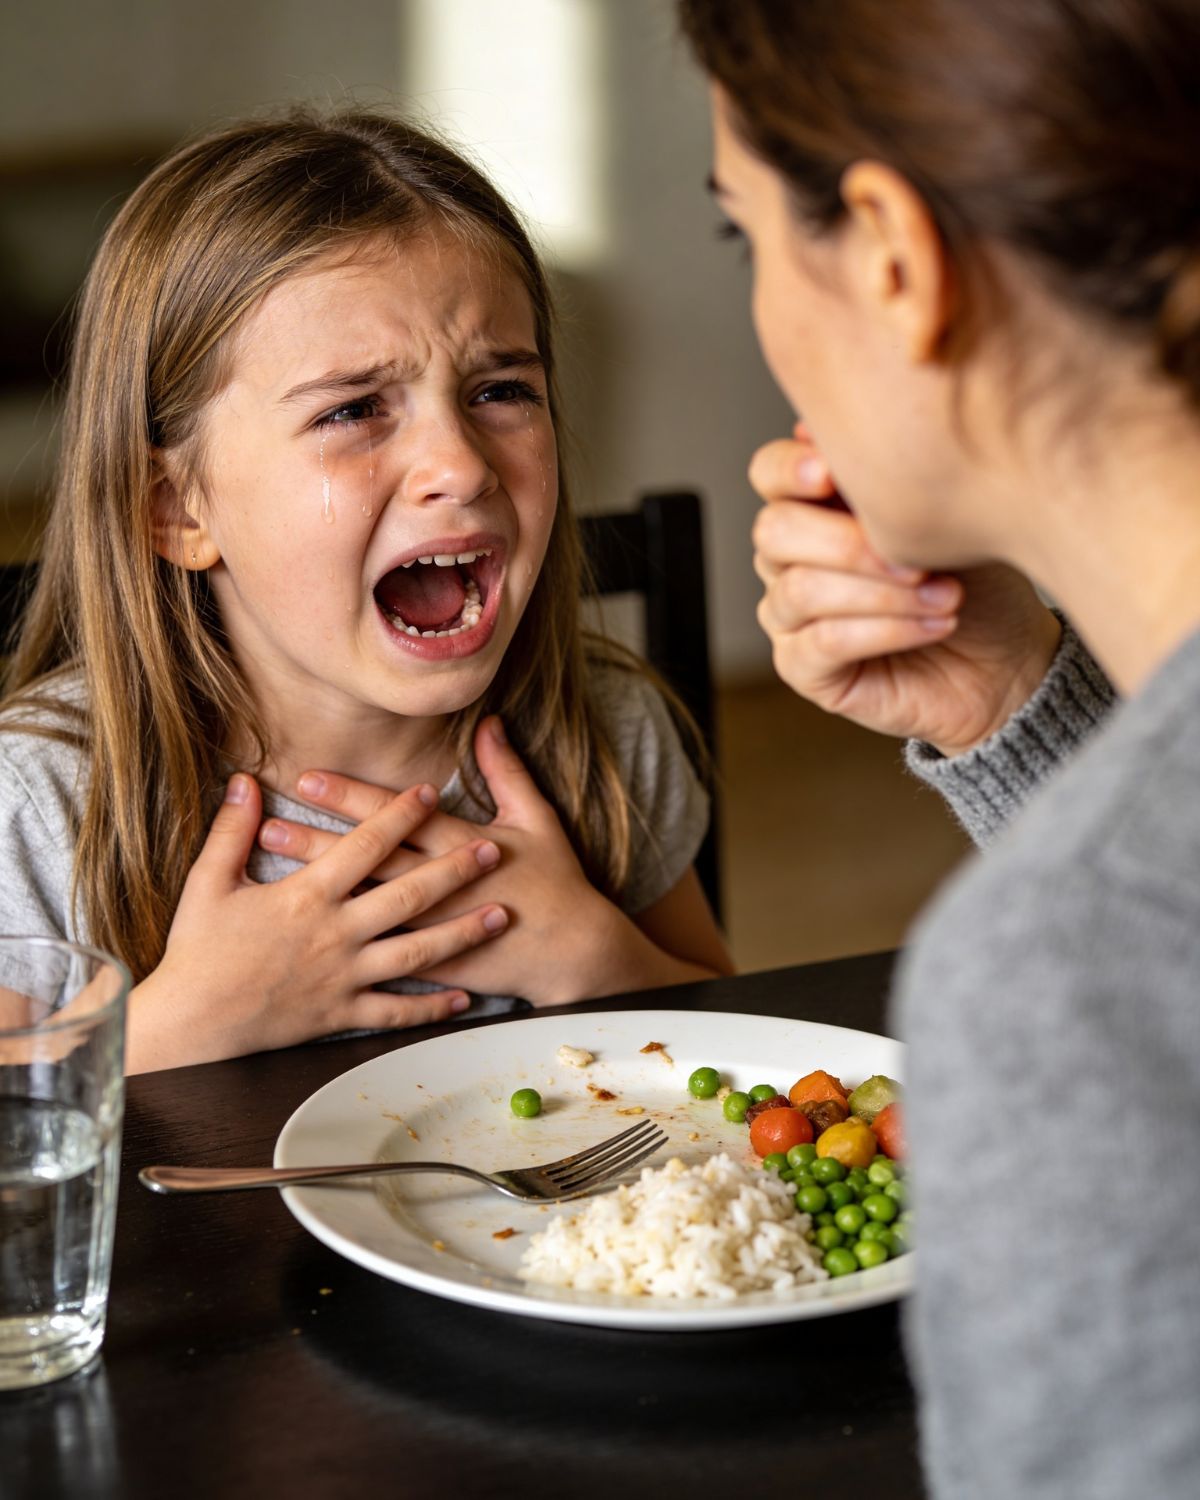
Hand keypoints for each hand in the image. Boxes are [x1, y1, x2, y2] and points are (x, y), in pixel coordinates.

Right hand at [125, 776, 508, 1071]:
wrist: (192, 1023)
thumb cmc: (197, 951)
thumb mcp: (207, 883)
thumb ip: (231, 830)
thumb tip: (244, 780)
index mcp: (306, 896)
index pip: (364, 845)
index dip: (399, 815)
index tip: (431, 791)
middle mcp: (335, 934)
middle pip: (407, 895)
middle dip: (455, 870)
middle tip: (493, 851)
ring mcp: (344, 976)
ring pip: (416, 952)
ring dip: (462, 933)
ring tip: (500, 916)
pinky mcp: (342, 1013)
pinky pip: (396, 1010)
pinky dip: (433, 1006)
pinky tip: (465, 998)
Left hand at [260, 718, 709, 1004]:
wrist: (572, 953)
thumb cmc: (557, 883)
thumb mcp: (538, 820)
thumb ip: (508, 771)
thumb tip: (488, 723)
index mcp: (464, 845)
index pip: (396, 818)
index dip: (351, 797)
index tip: (309, 778)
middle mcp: (440, 887)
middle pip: (368, 861)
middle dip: (317, 840)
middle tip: (268, 823)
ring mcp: (432, 929)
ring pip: (363, 905)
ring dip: (320, 886)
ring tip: (276, 871)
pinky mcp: (432, 963)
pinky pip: (380, 951)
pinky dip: (342, 938)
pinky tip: (306, 931)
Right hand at [750, 424, 1061, 754]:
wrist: (1006, 658)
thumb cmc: (976, 579)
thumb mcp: (949, 513)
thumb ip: (893, 474)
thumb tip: (815, 428)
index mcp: (813, 506)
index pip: (769, 473)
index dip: (789, 469)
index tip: (832, 474)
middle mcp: (788, 559)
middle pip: (774, 532)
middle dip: (846, 541)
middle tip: (918, 556)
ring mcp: (789, 616)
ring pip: (801, 590)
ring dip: (882, 592)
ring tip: (947, 595)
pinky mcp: (804, 669)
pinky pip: (824, 643)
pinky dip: (888, 630)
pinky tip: (937, 624)